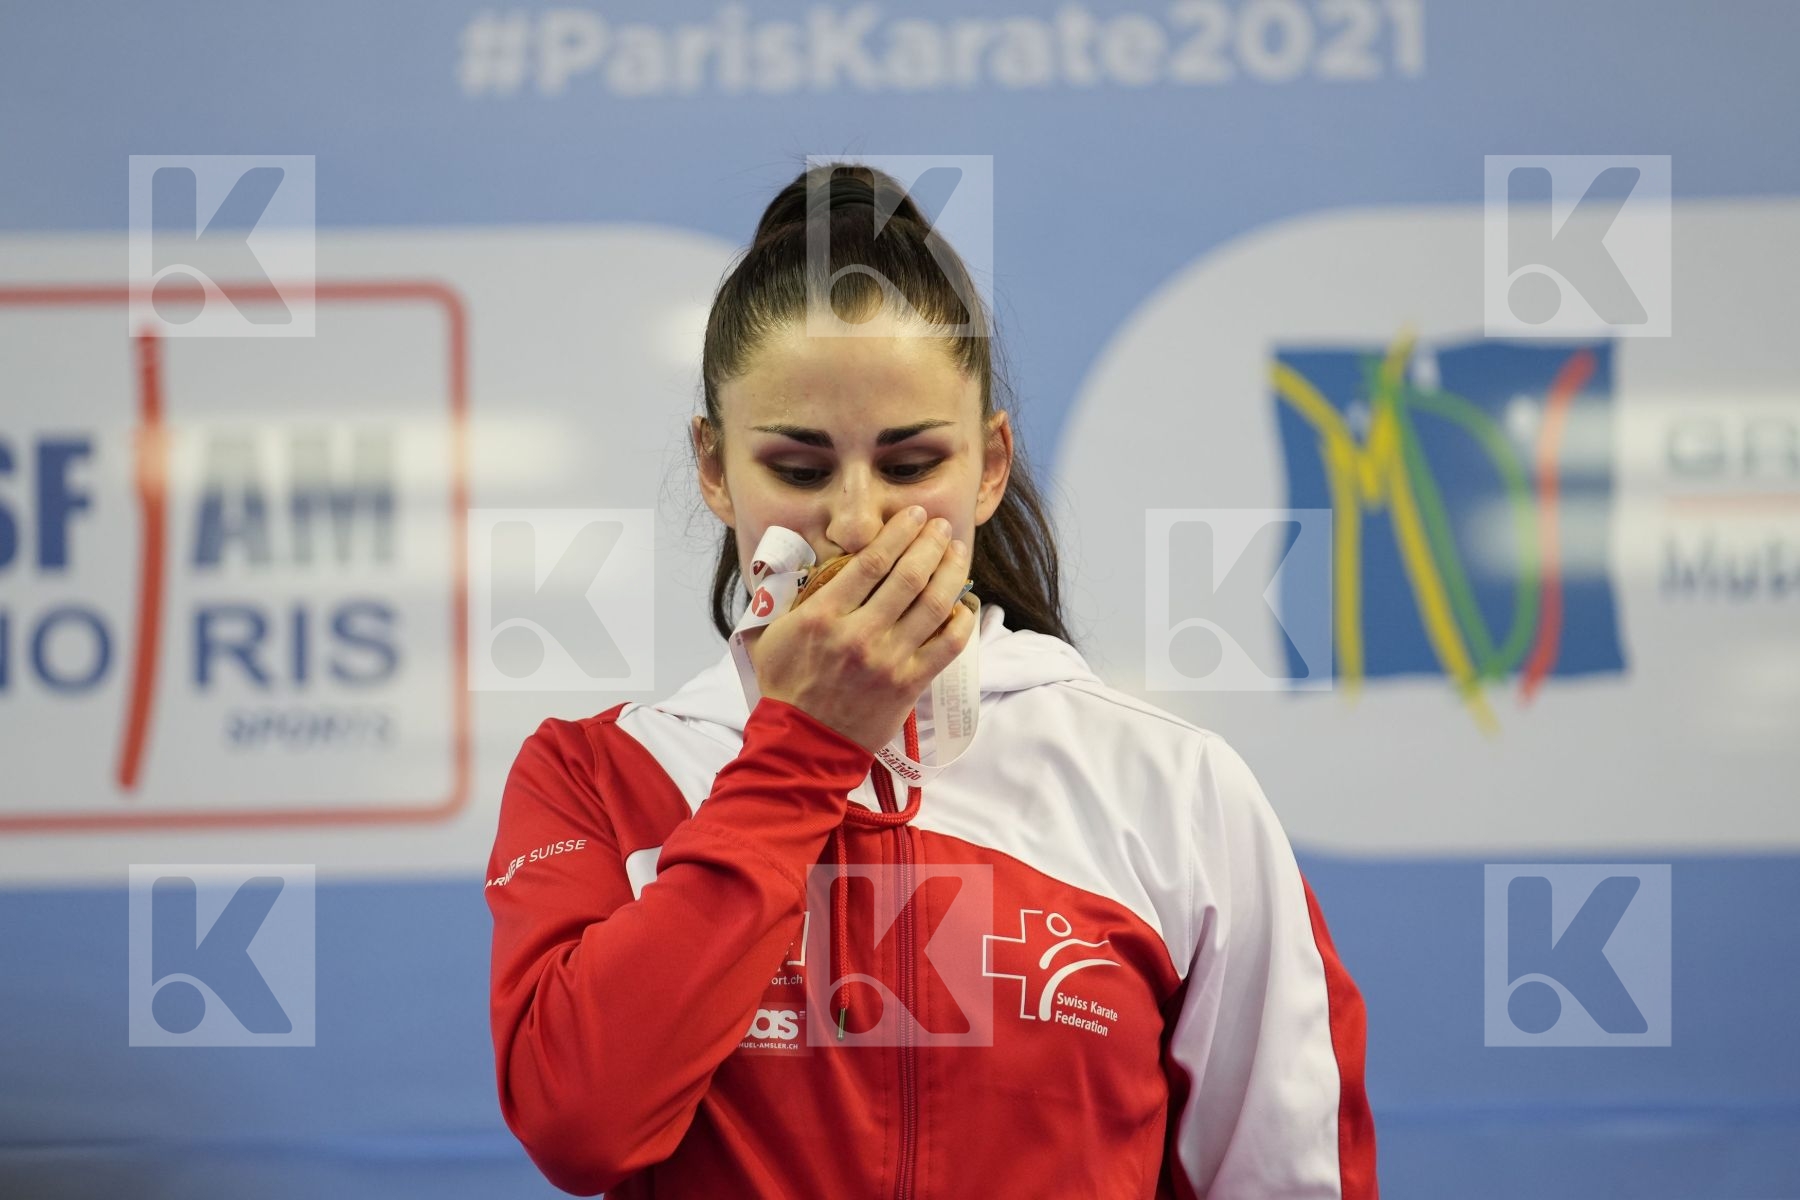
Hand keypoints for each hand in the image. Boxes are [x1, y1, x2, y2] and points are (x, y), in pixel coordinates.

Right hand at [745, 507, 974, 753]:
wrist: (804, 743)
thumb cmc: (787, 685)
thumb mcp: (775, 633)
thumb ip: (800, 596)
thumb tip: (822, 560)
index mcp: (823, 616)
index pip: (871, 561)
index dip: (899, 532)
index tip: (914, 515)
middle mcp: (859, 634)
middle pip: (908, 575)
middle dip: (931, 543)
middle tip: (942, 526)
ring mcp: (888, 660)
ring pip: (932, 604)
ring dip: (950, 571)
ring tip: (957, 552)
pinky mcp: (910, 684)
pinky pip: (947, 645)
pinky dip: (961, 619)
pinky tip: (963, 603)